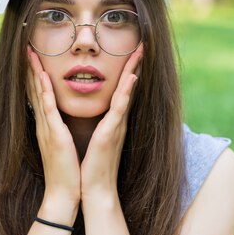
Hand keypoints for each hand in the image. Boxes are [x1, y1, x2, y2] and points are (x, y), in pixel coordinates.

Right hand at [27, 46, 80, 207]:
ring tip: (30, 52)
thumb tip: (60, 121)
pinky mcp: (54, 134)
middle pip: (34, 89)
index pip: (39, 95)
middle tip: (26, 47)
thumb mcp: (62, 146)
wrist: (64, 193)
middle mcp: (43, 123)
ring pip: (38, 93)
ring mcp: (46, 127)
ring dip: (34, 71)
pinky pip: (48, 106)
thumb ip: (59, 131)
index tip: (34, 57)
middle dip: (30, 67)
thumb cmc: (67, 171)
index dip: (35, 75)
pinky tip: (41, 74)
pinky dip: (43, 89)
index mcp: (47, 125)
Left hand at [80, 44, 143, 199]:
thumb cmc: (91, 166)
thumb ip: (99, 125)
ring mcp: (116, 126)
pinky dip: (125, 93)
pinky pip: (119, 109)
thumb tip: (98, 114)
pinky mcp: (111, 133)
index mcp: (111, 121)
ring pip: (126, 92)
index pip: (120, 90)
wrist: (93, 189)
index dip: (126, 71)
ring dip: (132, 71)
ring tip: (139, 52)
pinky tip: (131, 78)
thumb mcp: (95, 139)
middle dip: (134, 65)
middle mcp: (117, 120)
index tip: (131, 53)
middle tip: (142, 44)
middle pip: (128, 87)